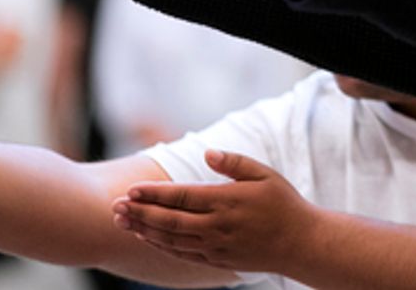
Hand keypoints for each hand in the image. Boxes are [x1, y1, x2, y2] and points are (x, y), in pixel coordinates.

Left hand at [113, 149, 313, 272]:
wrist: (300, 244)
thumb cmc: (283, 204)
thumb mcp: (265, 174)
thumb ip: (234, 163)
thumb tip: (207, 153)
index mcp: (227, 202)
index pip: (182, 197)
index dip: (154, 194)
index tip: (132, 190)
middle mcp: (216, 226)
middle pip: (169, 221)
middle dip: (139, 213)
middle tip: (115, 206)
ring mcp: (215, 247)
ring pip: (171, 240)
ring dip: (144, 230)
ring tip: (123, 222)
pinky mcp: (216, 260)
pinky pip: (181, 254)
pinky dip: (161, 246)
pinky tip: (148, 237)